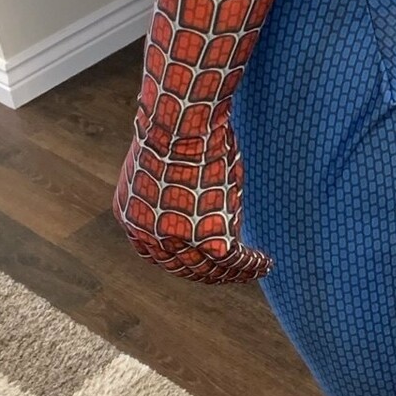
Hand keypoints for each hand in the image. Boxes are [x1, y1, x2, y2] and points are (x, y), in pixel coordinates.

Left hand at [113, 113, 272, 283]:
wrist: (182, 121)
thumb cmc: (176, 127)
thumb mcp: (164, 161)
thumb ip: (174, 187)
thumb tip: (194, 186)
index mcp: (131, 216)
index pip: (156, 253)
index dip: (180, 258)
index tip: (200, 258)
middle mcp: (149, 235)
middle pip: (182, 267)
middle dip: (207, 273)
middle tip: (228, 272)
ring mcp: (177, 240)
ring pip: (210, 269)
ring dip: (233, 273)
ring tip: (254, 270)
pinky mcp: (209, 241)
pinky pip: (234, 261)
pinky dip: (251, 265)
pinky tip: (265, 263)